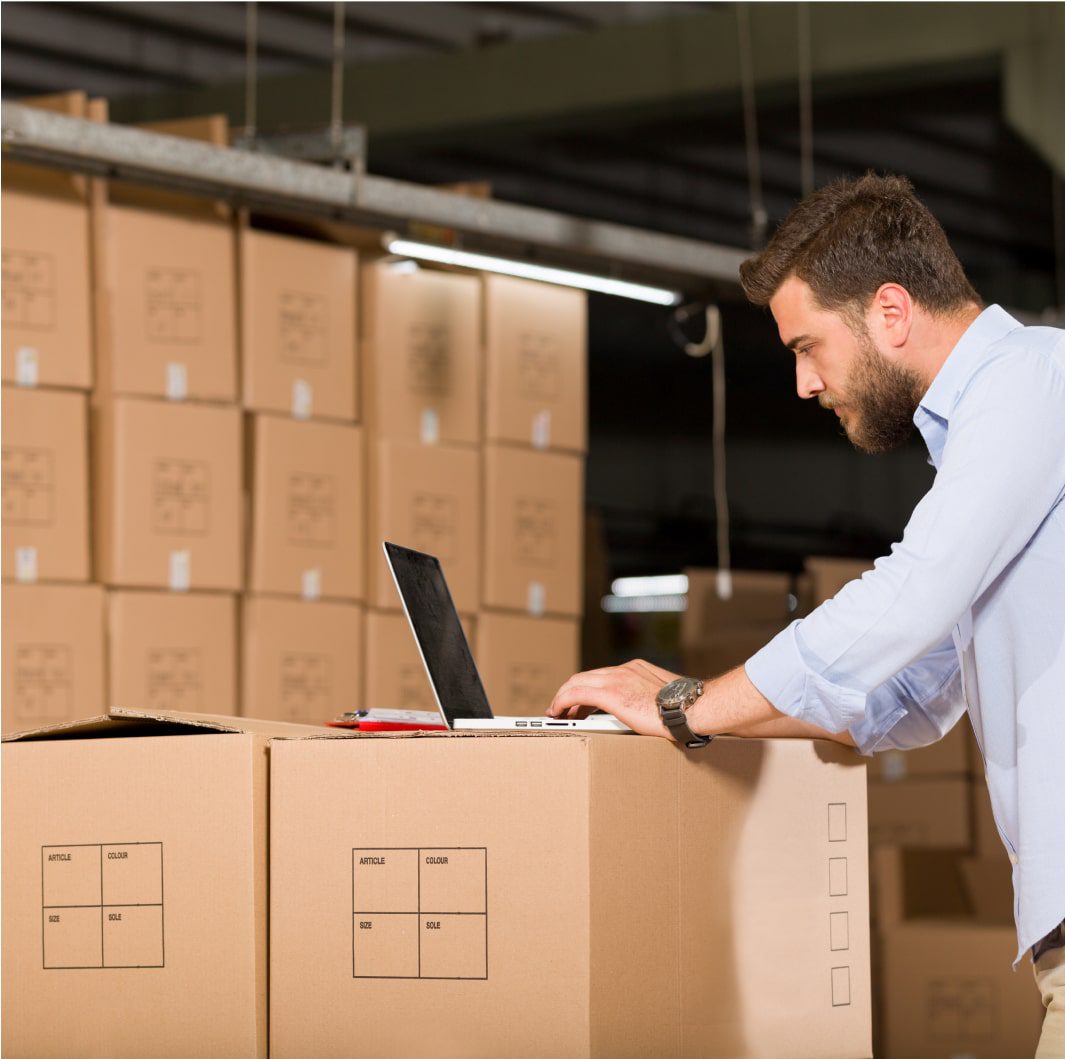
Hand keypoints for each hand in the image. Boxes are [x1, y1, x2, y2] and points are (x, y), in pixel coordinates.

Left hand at [547, 659, 683, 737]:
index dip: (587, 688)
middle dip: (569, 693)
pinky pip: (576, 694)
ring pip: (576, 683)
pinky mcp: (611, 694)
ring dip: (563, 698)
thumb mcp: (665, 698)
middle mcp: (623, 670)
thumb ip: (650, 699)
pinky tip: (557, 713)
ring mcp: (616, 679)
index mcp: (635, 668)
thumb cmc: (686, 709)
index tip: (581, 702)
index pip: (602, 675)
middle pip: (584, 677)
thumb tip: (648, 714)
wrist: (693, 708)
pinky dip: (562, 702)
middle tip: (563, 710)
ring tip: (557, 714)